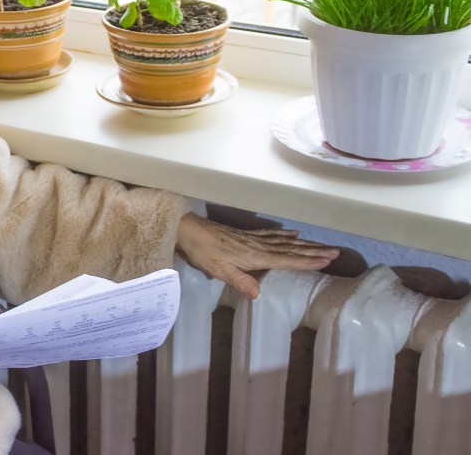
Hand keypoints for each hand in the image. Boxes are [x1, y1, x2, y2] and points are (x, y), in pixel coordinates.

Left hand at [175, 212, 338, 299]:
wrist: (189, 230)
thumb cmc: (203, 252)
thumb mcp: (218, 270)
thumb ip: (239, 281)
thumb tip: (258, 295)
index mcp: (255, 256)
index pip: (286, 260)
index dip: (306, 261)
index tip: (327, 261)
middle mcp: (259, 246)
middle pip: (291, 249)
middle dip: (314, 251)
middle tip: (336, 252)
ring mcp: (254, 239)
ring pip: (285, 241)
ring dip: (305, 244)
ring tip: (323, 245)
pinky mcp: (247, 235)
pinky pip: (272, 234)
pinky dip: (286, 234)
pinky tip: (295, 233)